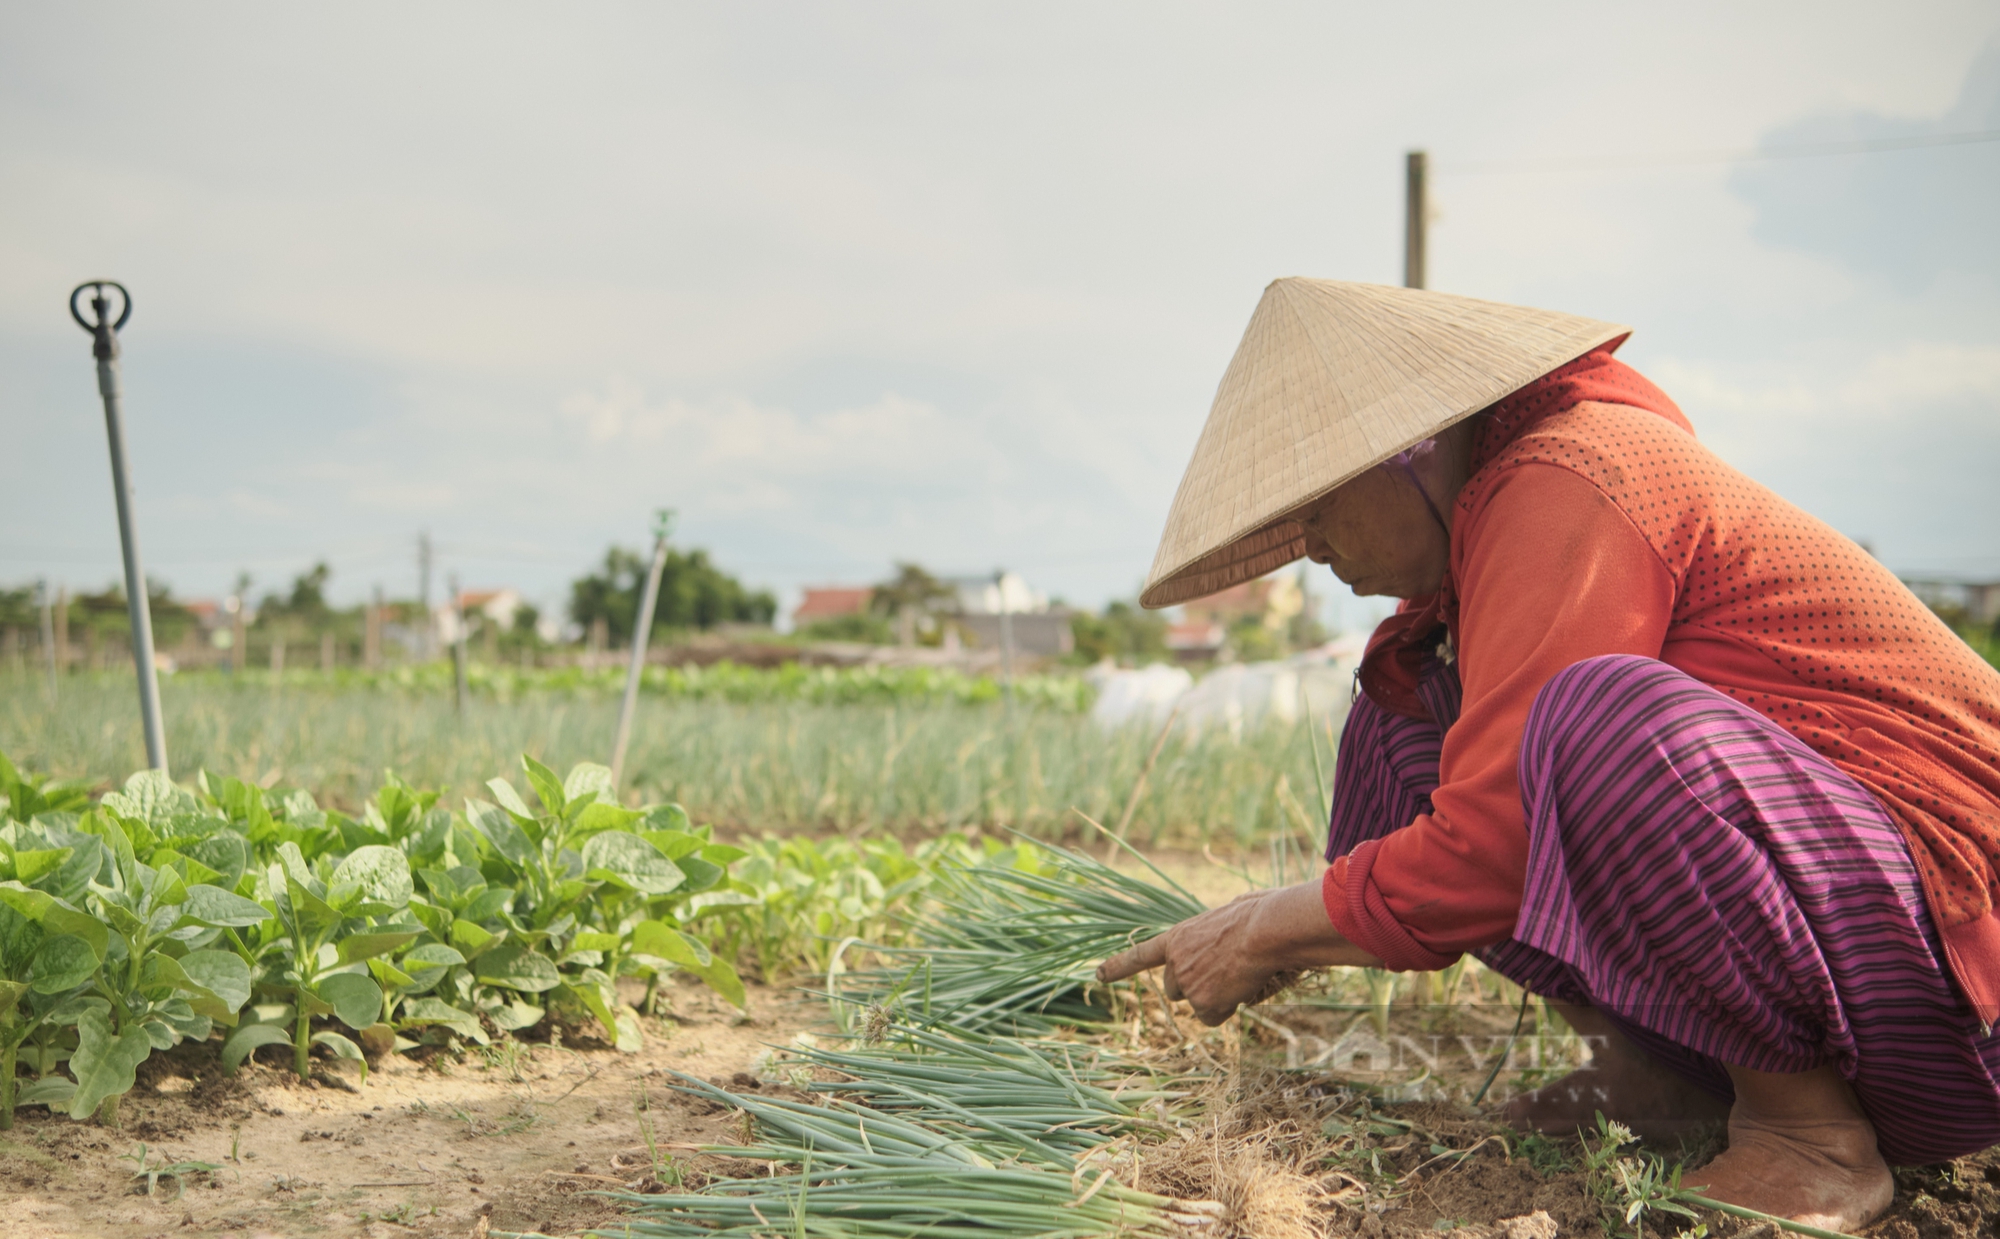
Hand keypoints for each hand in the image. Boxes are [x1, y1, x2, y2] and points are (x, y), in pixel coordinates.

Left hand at [1096, 881, 1380, 1025]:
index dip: (1119, 967)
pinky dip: (1229, 1009)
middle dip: (1194, 988)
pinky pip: (1215, 1017)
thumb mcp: (1234, 914)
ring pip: (1198, 1004)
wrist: (1266, 930)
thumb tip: (1242, 933)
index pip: (1140, 955)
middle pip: (1174, 989)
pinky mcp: (1202, 1002)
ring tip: (1239, 976)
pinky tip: (1243, 989)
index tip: (1098, 975)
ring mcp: (1186, 983)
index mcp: (1179, 936)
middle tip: (1224, 975)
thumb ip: (1223, 930)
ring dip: (1216, 998)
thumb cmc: (1261, 915)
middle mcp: (1175, 962)